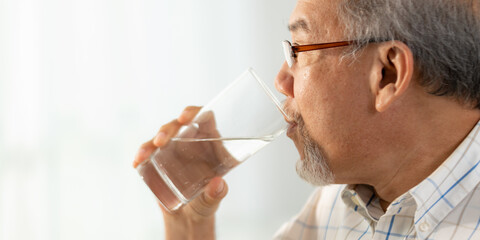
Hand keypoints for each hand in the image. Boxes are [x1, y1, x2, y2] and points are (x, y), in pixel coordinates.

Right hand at [133, 106, 228, 239]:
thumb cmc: (206, 203)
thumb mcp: (213, 200)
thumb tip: (218, 185)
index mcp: (211, 142)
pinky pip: (149, 151)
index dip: (194, 112)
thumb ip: (217, 193)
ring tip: (145, 154)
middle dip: (168, 129)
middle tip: (161, 140)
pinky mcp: (159, 159)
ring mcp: (174, 149)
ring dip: (151, 142)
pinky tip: (137, 162)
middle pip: (179, 124)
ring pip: (162, 136)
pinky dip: (142, 155)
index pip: (204, 117)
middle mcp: (192, 141)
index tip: (184, 118)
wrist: (187, 217)